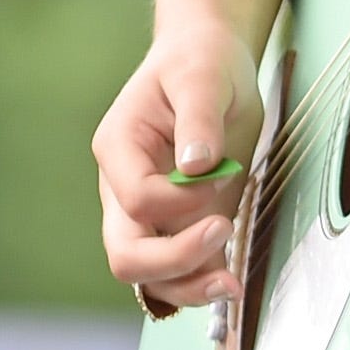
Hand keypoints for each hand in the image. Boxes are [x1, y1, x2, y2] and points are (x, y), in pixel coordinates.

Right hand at [92, 8, 267, 308]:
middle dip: (174, 260)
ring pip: (149, 275)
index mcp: (119, 149)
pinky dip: (201, 282)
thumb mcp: (203, 75)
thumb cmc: (200, 62)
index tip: (225, 170)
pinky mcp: (178, 226)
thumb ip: (198, 117)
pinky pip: (179, 271)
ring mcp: (148, 215)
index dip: (182, 199)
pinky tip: (231, 283)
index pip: (137, 198)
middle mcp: (123, 190)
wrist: (209, 63)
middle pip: (126, 253)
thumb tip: (196, 165)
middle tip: (224, 234)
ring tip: (231, 287)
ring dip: (187, 286)